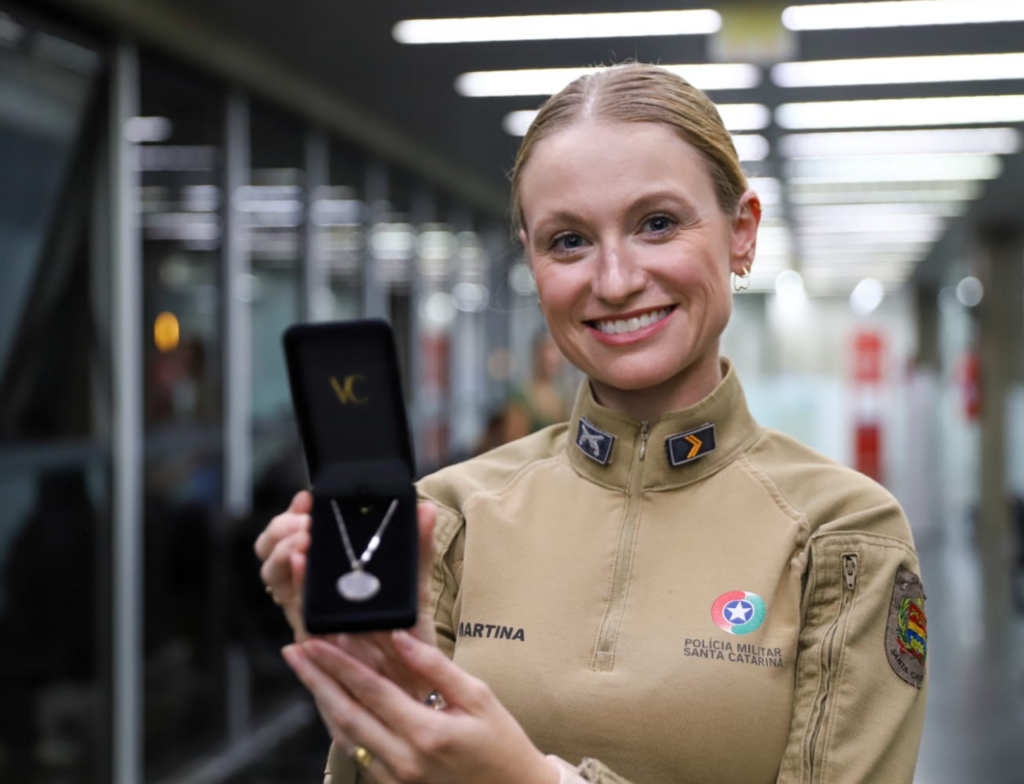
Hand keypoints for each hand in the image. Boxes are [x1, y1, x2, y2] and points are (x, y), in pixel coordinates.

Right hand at [255, 492, 440, 694]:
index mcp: (338, 577)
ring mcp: (311, 614)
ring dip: (283, 548)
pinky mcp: (313, 638)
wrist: (411, 691)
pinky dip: (292, 579)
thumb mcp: (415, 589)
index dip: (296, 513)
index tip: (307, 497)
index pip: (300, 535)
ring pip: (276, 574)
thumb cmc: (409, 642)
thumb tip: (424, 510)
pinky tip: (299, 561)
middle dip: (284, 528)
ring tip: (302, 537)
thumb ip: (418, 551)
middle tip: (304, 519)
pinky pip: (294, 606)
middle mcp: (317, 593)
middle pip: (278, 551)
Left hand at [283, 632, 560, 783]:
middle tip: (294, 651)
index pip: (370, 692)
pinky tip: (331, 703)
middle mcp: (404, 761)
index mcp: (426, 734)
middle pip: (346, 714)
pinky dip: (340, 724)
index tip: (315, 641)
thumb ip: (435, 667)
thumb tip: (398, 637)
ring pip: (345, 736)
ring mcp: (396, 779)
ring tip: (306, 671)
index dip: (339, 664)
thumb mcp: (478, 697)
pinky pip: (358, 753)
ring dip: (322, 701)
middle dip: (316, 679)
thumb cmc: (502, 743)